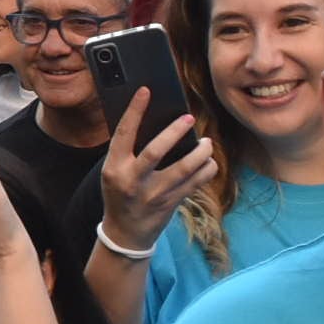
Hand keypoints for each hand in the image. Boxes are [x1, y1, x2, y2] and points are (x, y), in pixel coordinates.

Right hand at [97, 92, 215, 254]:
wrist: (126, 232)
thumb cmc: (120, 193)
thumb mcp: (114, 171)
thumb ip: (128, 152)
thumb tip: (153, 121)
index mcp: (115, 167)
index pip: (124, 134)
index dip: (134, 111)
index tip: (146, 91)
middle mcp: (133, 180)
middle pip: (155, 152)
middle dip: (174, 132)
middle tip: (189, 118)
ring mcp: (154, 194)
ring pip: (183, 169)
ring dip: (200, 153)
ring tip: (207, 143)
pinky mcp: (171, 203)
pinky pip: (195, 183)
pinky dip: (206, 170)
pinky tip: (209, 161)